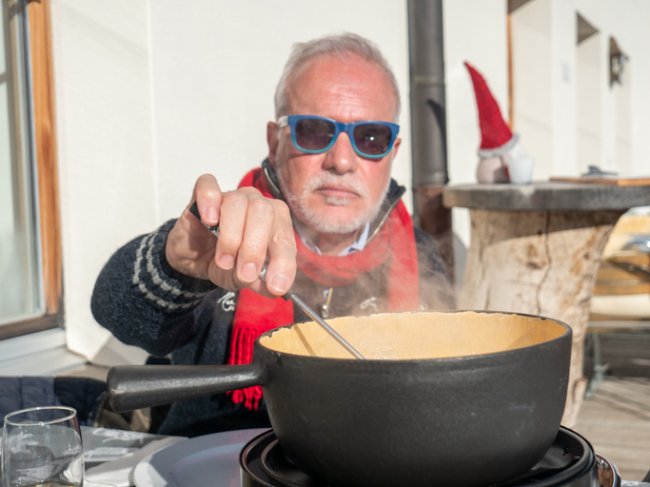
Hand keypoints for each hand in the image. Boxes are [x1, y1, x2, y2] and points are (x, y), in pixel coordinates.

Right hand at [165, 174, 295, 295]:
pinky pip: (208, 186)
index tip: (276, 286)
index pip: (283, 236)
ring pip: (237, 203)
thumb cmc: (226, 263)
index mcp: (275, 224)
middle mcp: (257, 205)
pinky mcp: (203, 194)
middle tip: (245, 274)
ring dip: (231, 237)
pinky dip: (209, 202)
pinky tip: (209, 220)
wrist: (194, 258)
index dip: (283, 261)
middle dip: (255, 248)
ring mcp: (231, 196)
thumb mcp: (243, 279)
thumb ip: (260, 282)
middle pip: (263, 213)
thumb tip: (274, 286)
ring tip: (224, 261)